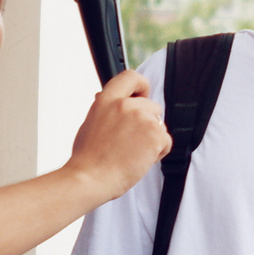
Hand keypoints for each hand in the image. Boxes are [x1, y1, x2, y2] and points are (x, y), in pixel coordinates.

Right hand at [64, 70, 169, 201]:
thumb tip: (106, 100)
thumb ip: (105, 110)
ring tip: (131, 153)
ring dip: (152, 139)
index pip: (130, 77)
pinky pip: (166, 141)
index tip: (142, 96)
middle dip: (148, 123)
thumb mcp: (90, 123)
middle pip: (152, 106)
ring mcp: (142, 118)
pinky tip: (140, 159)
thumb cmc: (87, 158)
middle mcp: (125, 105)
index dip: (141, 86)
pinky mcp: (155, 134)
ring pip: (160, 124)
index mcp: (107, 100)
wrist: (90, 178)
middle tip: (133, 141)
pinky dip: (158, 152)